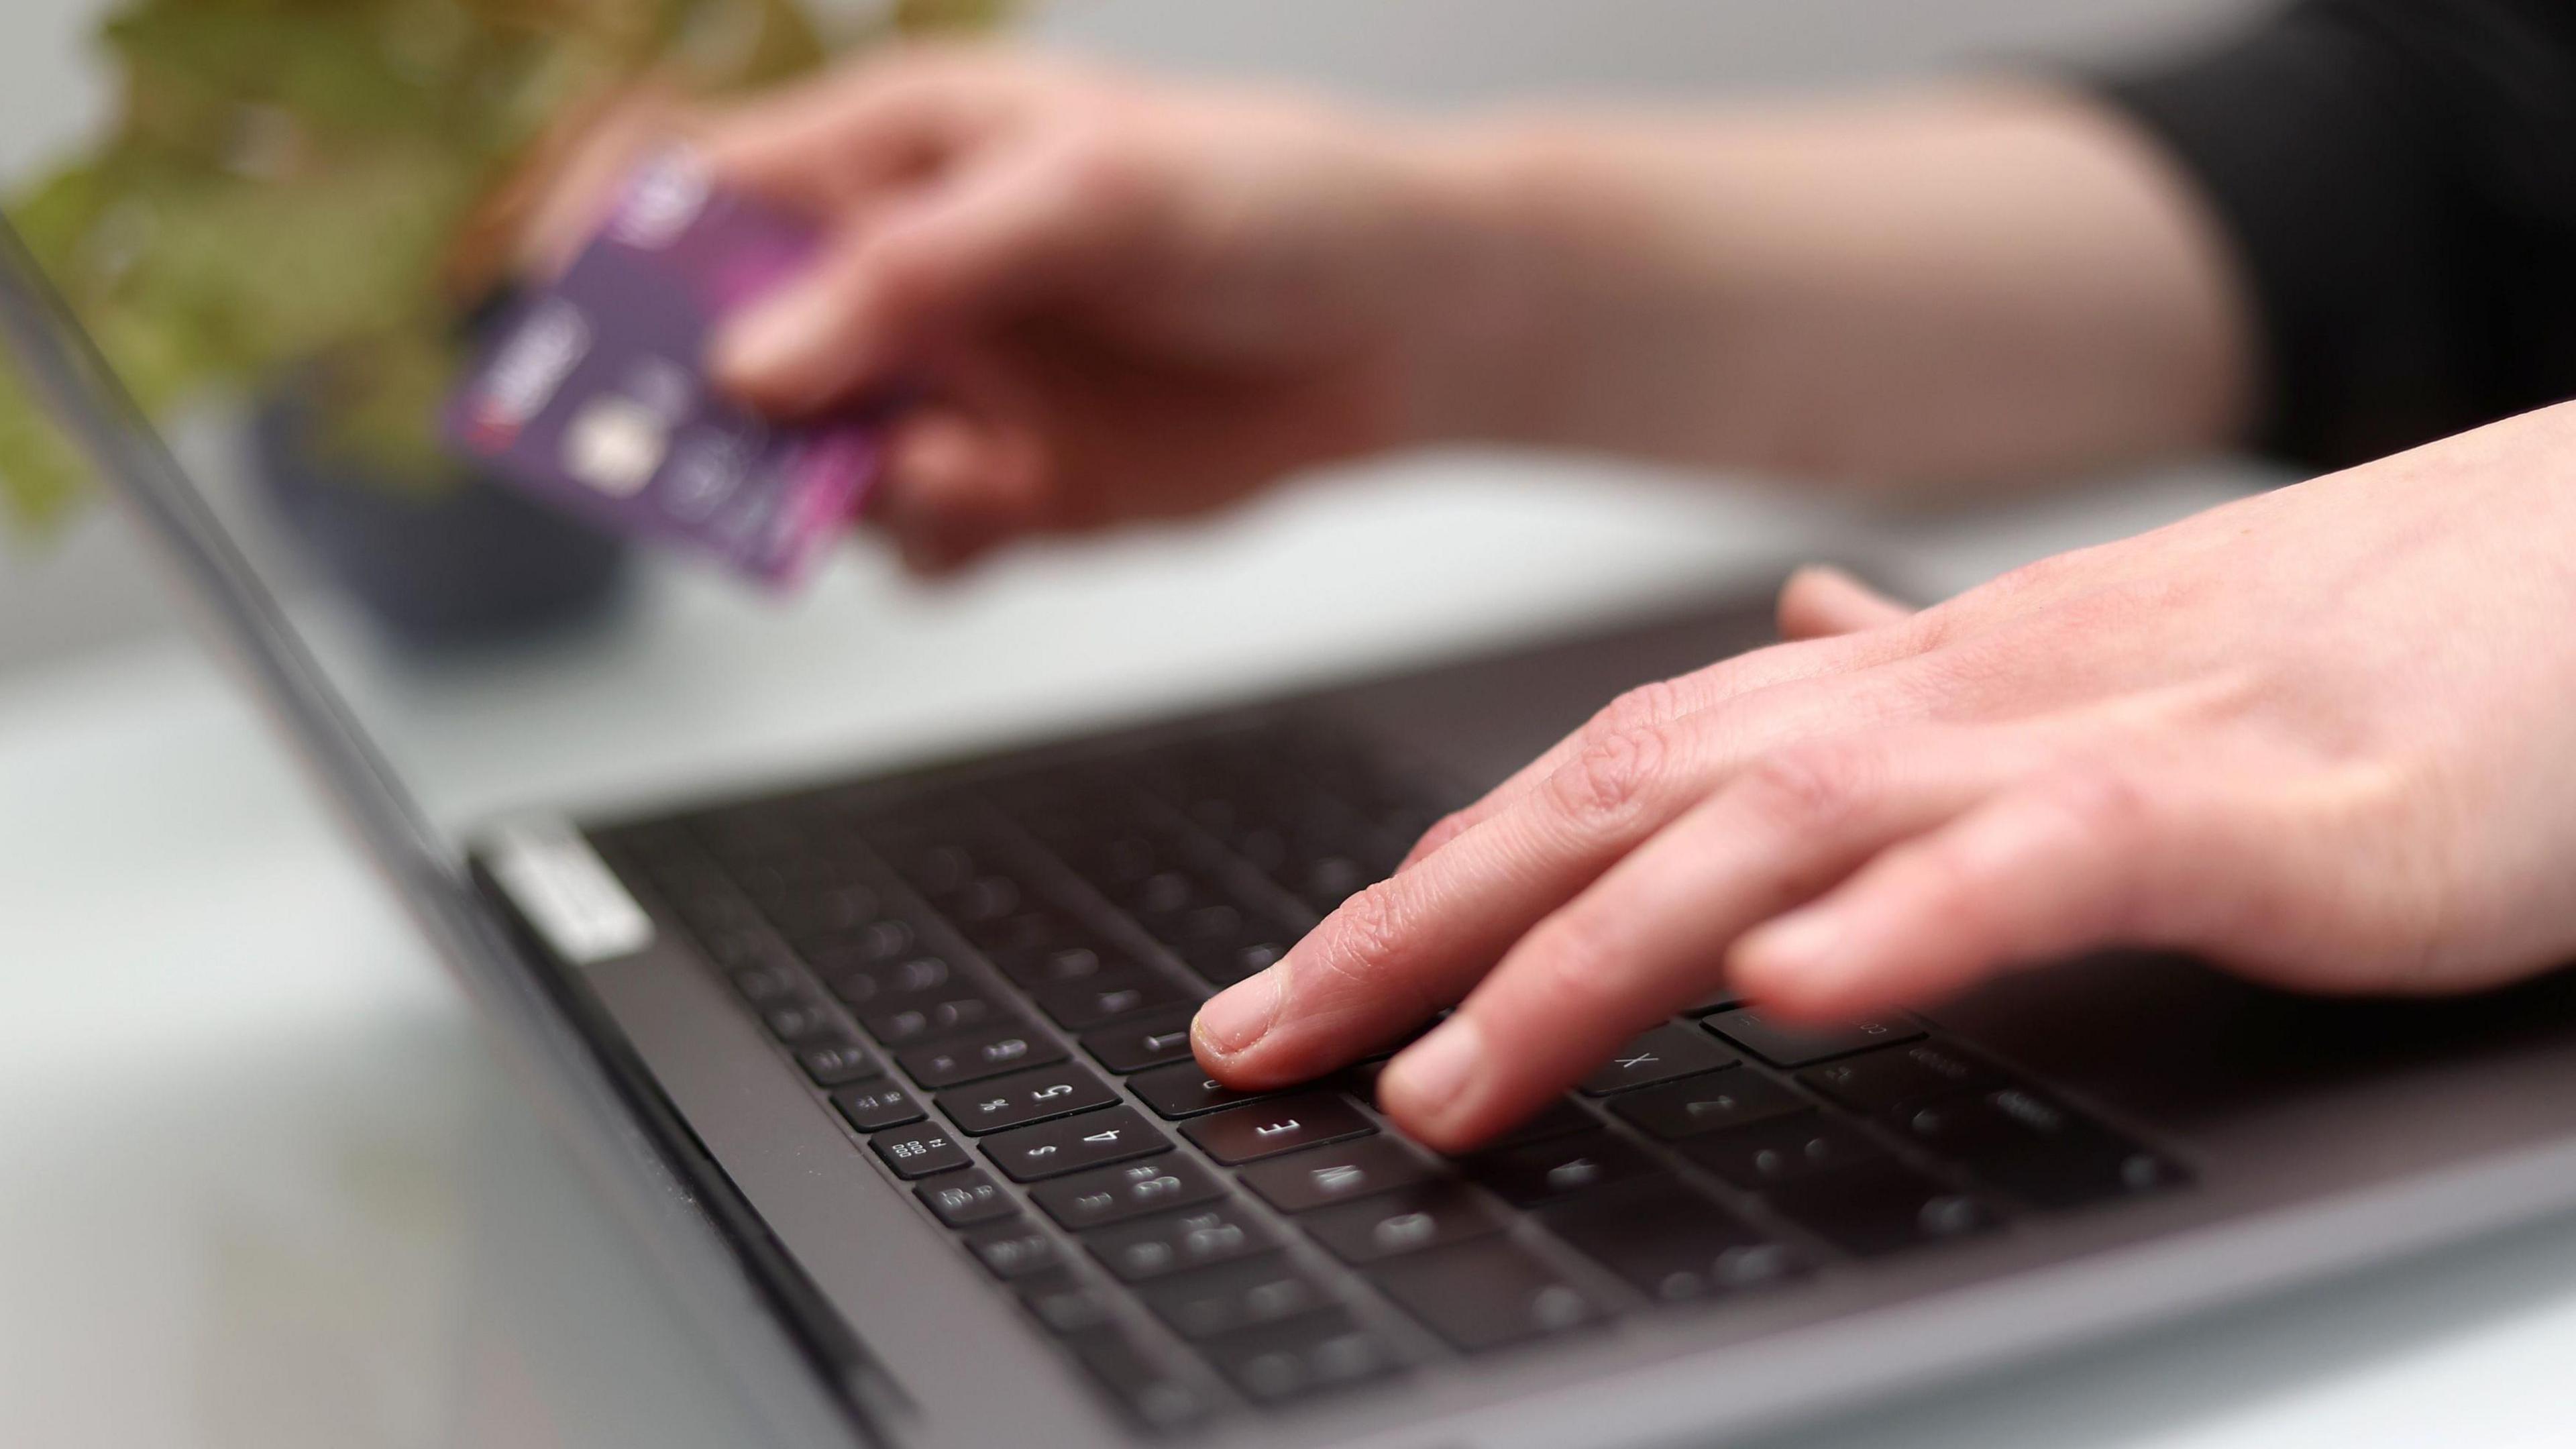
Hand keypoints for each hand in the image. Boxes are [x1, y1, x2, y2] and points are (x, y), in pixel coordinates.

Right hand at [690, 48, 1525, 571]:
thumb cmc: (1268, 198)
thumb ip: (917, 272)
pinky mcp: (1005, 485)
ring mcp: (946, 388)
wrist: (1405, 326)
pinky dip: (933, 542)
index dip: (607, 250)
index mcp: (888, 157)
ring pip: (805, 468)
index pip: (693, 188)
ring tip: (949, 469)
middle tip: (711, 460)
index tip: (560, 328)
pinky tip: (1002, 504)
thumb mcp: (1091, 195)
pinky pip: (910, 540)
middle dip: (696, 416)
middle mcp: (893, 280)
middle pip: (718, 353)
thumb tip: (754, 364)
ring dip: (839, 491)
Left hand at [1193, 402, 2575, 1149]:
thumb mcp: (2076, 681)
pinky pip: (2045, 858)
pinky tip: (1789, 997)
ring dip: (1594, 956)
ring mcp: (2089, 741)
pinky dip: (1905, 925)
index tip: (1294, 987)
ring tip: (1446, 1072)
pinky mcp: (2250, 806)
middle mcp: (1950, 697)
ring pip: (1786, 832)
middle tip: (1263, 1045)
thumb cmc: (2338, 651)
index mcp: (1906, 686)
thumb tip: (1788, 650)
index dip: (1430, 877)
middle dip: (1423, 927)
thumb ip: (1913, 687)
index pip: (1609, 771)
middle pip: (1632, 799)